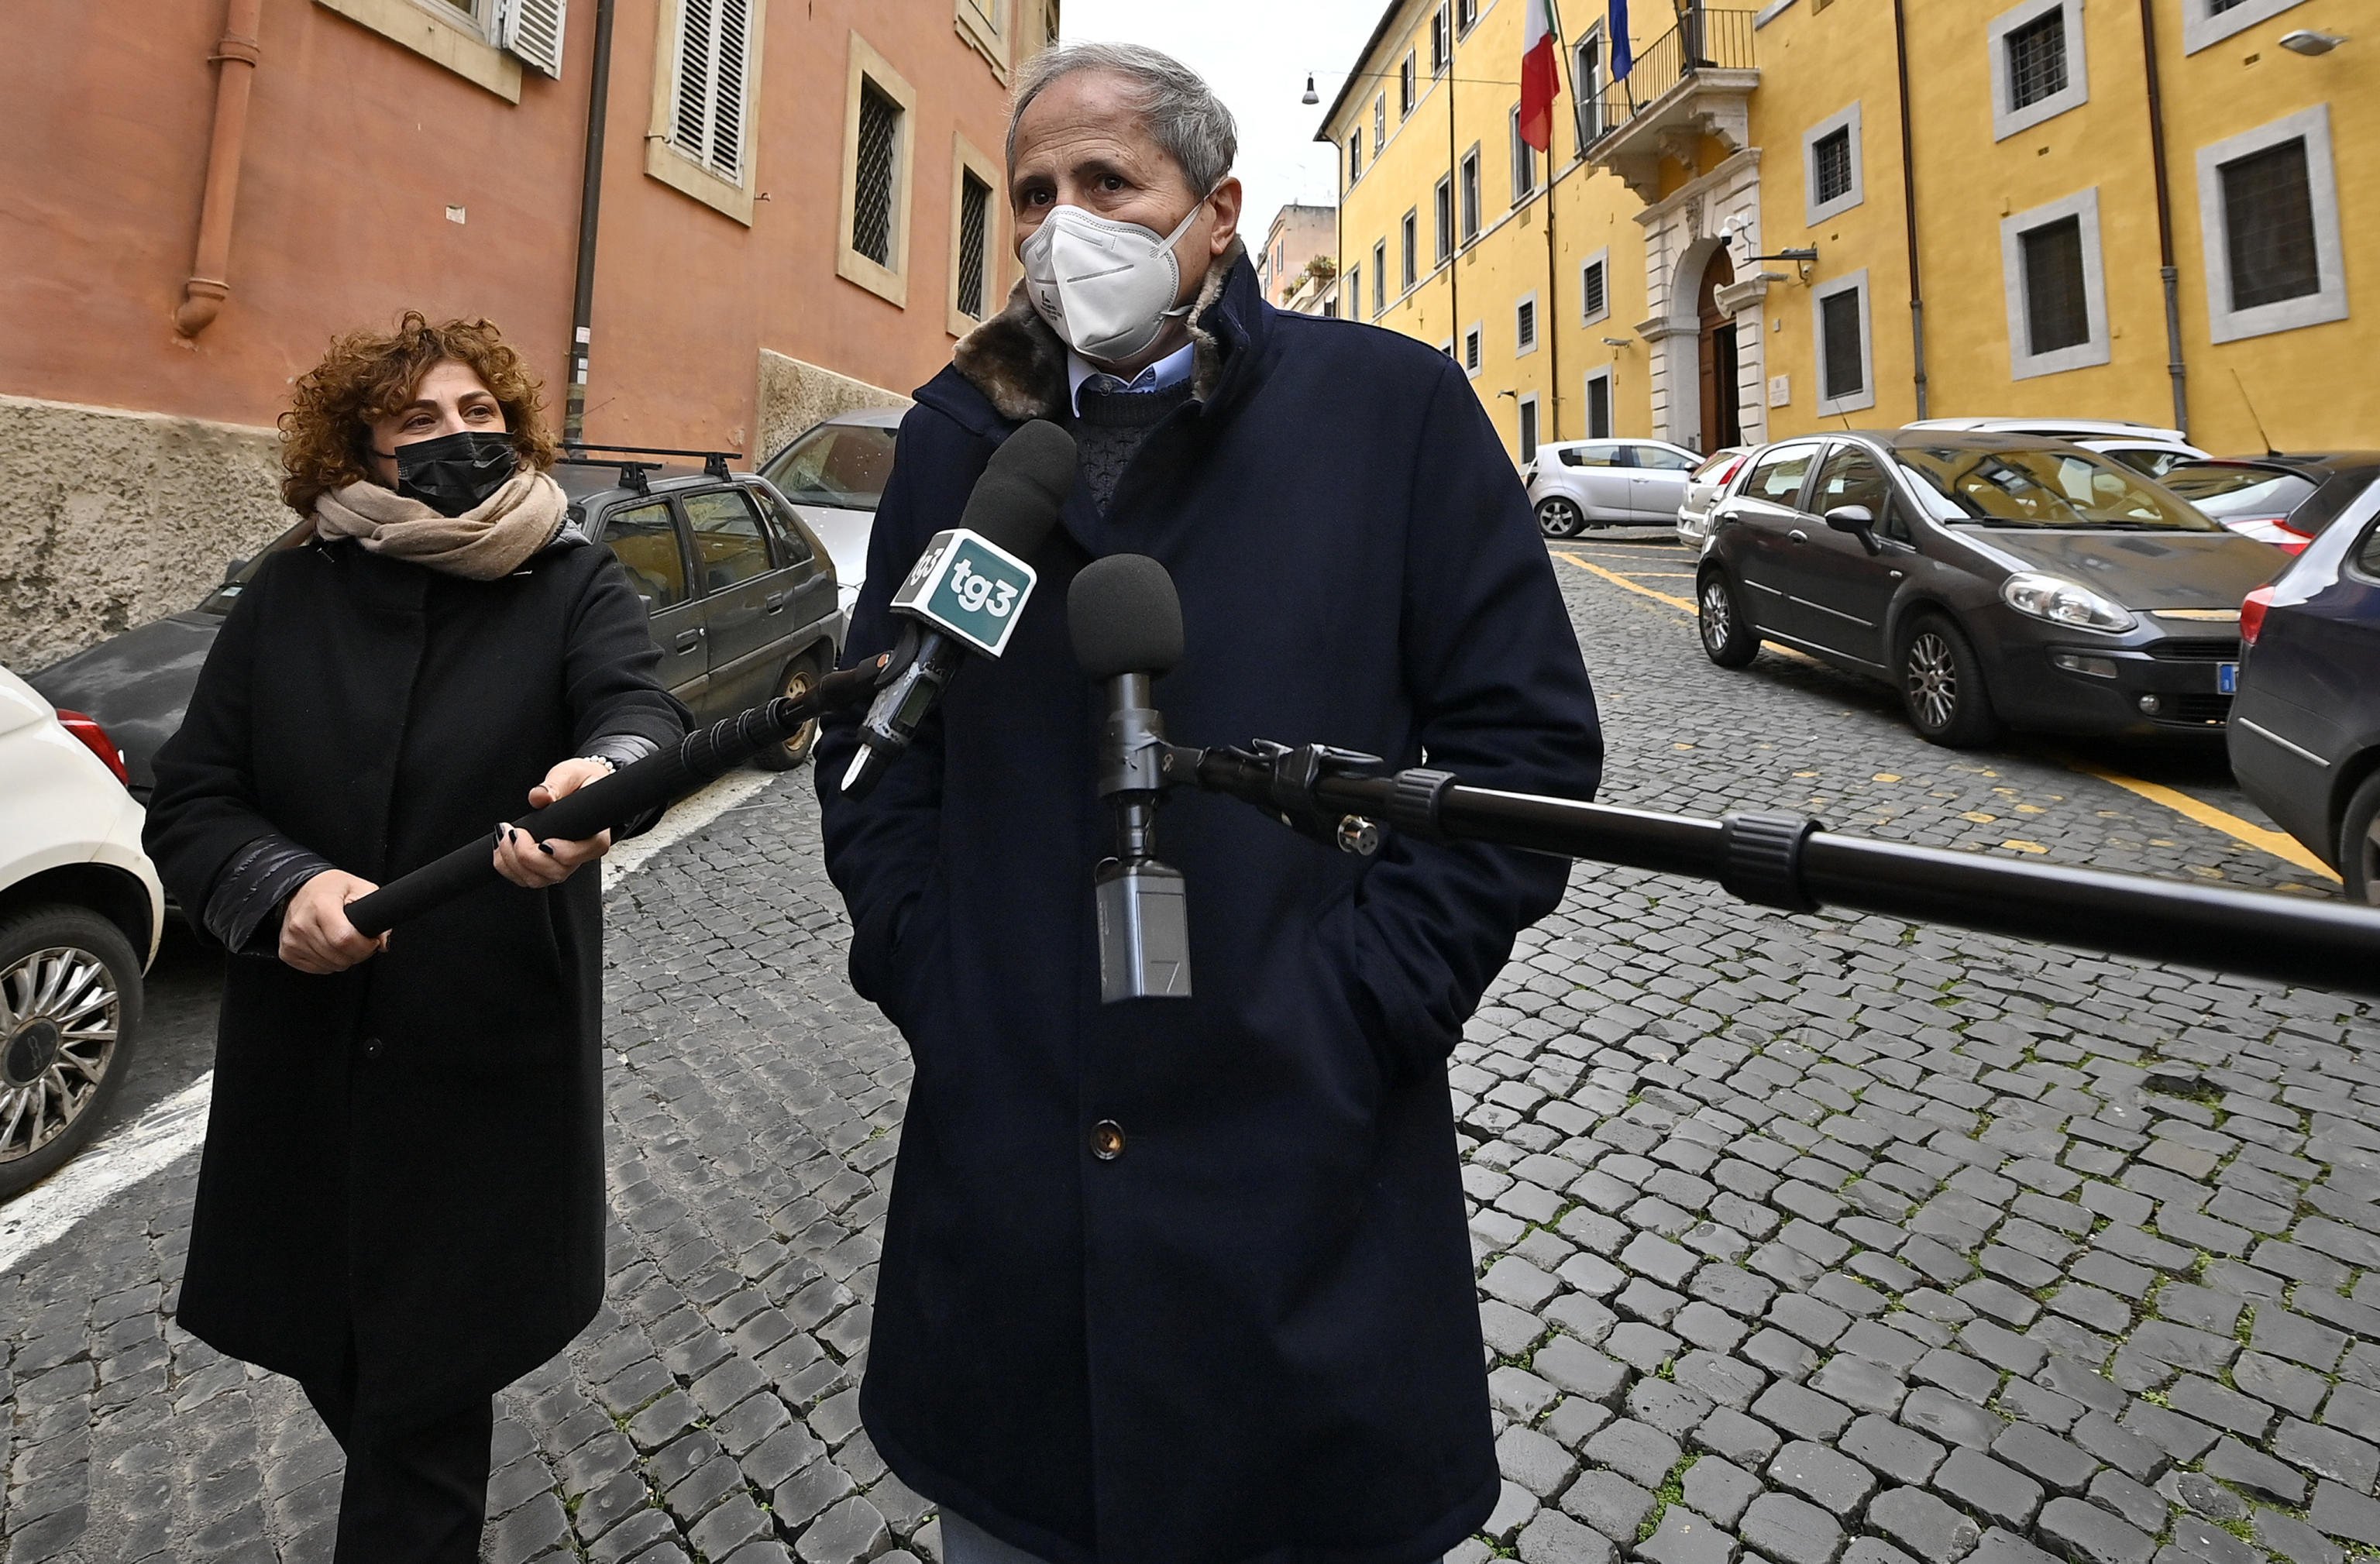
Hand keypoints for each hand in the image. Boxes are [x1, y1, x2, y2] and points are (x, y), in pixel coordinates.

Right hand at [280, 870, 388, 973]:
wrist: (300, 888)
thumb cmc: (331, 888)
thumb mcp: (361, 888)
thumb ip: (378, 912)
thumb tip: (383, 941)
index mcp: (321, 905)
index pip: (345, 939)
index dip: (365, 946)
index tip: (371, 940)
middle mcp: (302, 923)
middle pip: (339, 956)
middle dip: (357, 953)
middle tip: (358, 940)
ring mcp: (292, 939)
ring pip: (330, 966)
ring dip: (343, 958)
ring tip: (342, 940)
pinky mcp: (287, 952)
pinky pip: (317, 969)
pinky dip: (328, 962)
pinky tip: (328, 946)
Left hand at [493, 759, 615, 888]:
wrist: (579, 789)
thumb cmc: (581, 783)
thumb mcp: (571, 774)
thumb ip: (556, 784)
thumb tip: (539, 796)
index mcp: (595, 834)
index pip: (585, 852)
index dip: (564, 852)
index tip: (544, 841)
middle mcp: (580, 854)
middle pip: (556, 872)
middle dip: (526, 856)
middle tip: (512, 831)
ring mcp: (562, 864)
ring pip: (537, 880)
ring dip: (512, 862)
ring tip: (504, 835)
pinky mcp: (544, 866)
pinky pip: (524, 878)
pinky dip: (506, 866)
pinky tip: (502, 846)